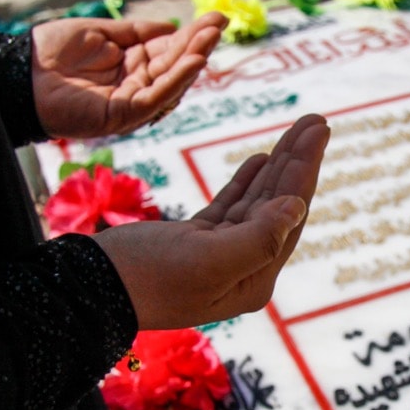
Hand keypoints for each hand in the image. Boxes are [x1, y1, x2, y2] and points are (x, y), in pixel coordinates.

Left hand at [30, 13, 227, 138]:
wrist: (19, 73)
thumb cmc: (50, 52)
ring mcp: (131, 102)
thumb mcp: (100, 32)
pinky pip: (156, 99)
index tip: (216, 18)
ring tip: (210, 39)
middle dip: (199, 44)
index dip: (192, 34)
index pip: (169, 49)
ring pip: (172, 83)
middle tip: (220, 23)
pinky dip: (176, 82)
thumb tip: (170, 27)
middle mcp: (137, 85)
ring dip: (193, 61)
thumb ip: (135, 32)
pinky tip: (191, 63)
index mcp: (132, 64)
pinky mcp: (123, 116)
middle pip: (175, 65)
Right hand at [93, 114, 330, 329]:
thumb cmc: (146, 277)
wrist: (90, 289)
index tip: (320, 129)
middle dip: (298, 161)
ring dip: (277, 165)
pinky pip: (232, 207)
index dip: (305, 169)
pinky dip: (247, 182)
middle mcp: (244, 270)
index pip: (289, 214)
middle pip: (279, 205)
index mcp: (254, 279)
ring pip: (257, 202)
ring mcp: (220, 257)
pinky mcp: (195, 244)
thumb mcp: (207, 260)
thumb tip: (298, 206)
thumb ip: (258, 237)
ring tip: (298, 130)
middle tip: (316, 120)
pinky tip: (262, 158)